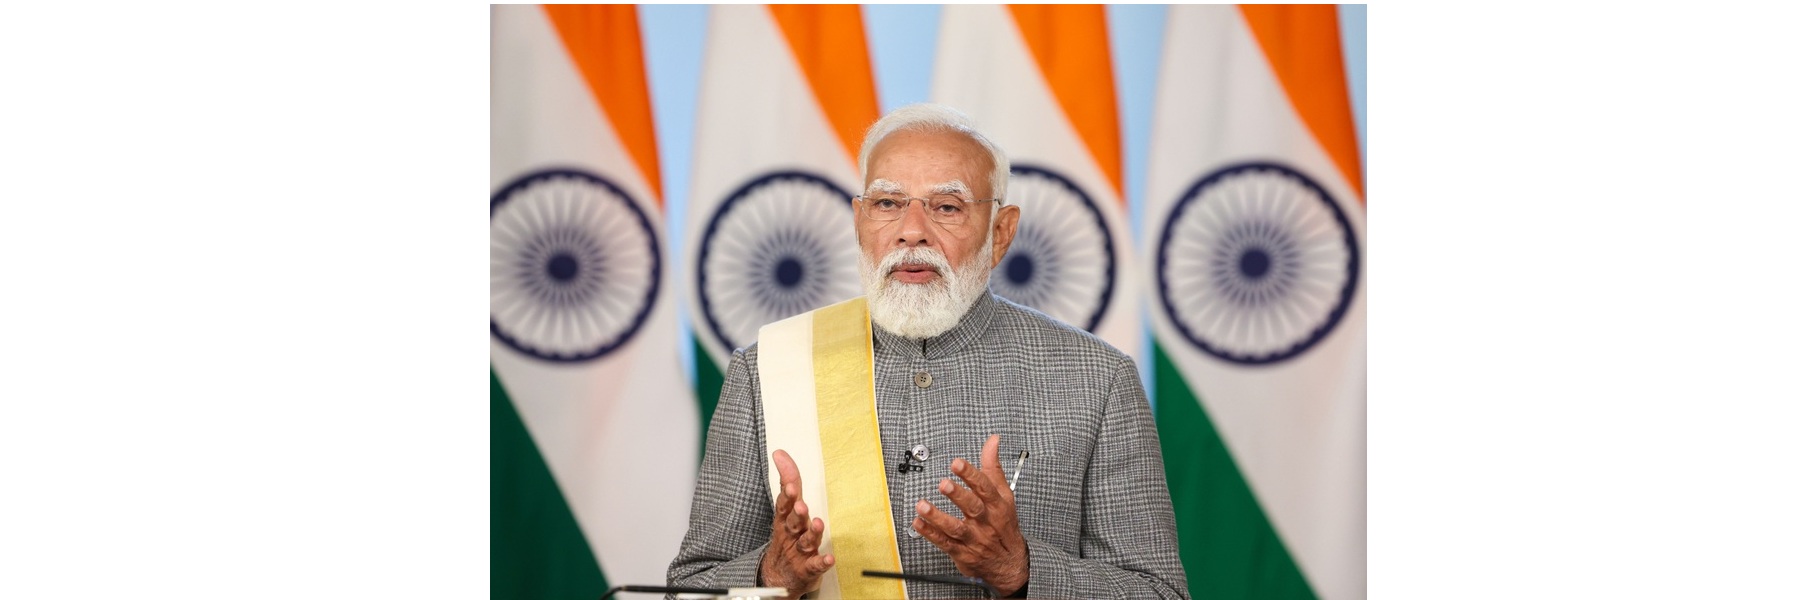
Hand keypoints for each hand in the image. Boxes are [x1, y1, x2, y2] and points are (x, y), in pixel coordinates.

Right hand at [760, 449, 833, 593]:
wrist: (779, 577)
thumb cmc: (787, 538)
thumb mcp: (786, 510)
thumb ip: (788, 481)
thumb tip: (781, 453)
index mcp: (785, 520)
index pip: (784, 503)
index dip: (787, 494)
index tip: (789, 484)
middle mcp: (791, 535)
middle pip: (792, 522)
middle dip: (796, 513)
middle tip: (800, 506)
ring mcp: (799, 552)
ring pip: (805, 542)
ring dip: (811, 533)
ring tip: (818, 524)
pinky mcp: (807, 569)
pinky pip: (815, 565)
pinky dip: (822, 562)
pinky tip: (829, 558)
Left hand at [912, 435, 1029, 596]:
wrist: (1009, 563)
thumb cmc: (1004, 525)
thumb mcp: (1004, 494)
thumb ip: (993, 466)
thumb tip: (993, 441)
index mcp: (997, 505)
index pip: (985, 487)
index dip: (971, 474)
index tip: (957, 463)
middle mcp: (985, 521)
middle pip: (972, 507)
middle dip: (957, 495)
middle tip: (944, 484)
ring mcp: (973, 538)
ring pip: (955, 527)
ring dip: (937, 517)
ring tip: (923, 505)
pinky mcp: (962, 552)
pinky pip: (944, 542)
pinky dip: (930, 533)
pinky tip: (918, 523)